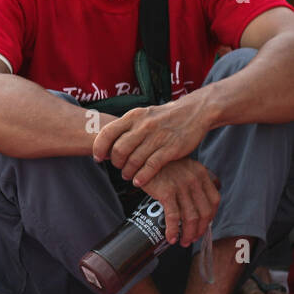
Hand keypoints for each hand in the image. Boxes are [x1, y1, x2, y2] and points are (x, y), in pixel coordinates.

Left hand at [92, 97, 212, 188]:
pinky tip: (138, 181)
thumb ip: (126, 127)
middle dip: (115, 162)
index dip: (99, 148)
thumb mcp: (143, 115)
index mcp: (133, 116)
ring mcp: (158, 137)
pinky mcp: (171, 149)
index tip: (98, 158)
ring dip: (127, 172)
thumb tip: (105, 142)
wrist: (195, 112)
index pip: (107, 133)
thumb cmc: (164, 117)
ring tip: (128, 176)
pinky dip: (142, 177)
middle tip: (118, 167)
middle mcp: (143, 126)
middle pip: (119, 150)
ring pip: (134, 160)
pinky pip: (150, 166)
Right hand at [136, 157, 220, 246]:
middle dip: (199, 230)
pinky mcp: (166, 191)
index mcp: (200, 173)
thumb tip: (198, 203)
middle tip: (192, 238)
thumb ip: (193, 180)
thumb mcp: (181, 166)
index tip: (203, 226)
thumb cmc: (158, 164)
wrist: (139, 155)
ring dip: (188, 234)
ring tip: (183, 241)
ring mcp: (181, 185)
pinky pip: (173, 216)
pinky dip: (173, 230)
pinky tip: (171, 237)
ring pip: (190, 217)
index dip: (211, 217)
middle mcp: (194, 179)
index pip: (214, 200)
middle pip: (204, 212)